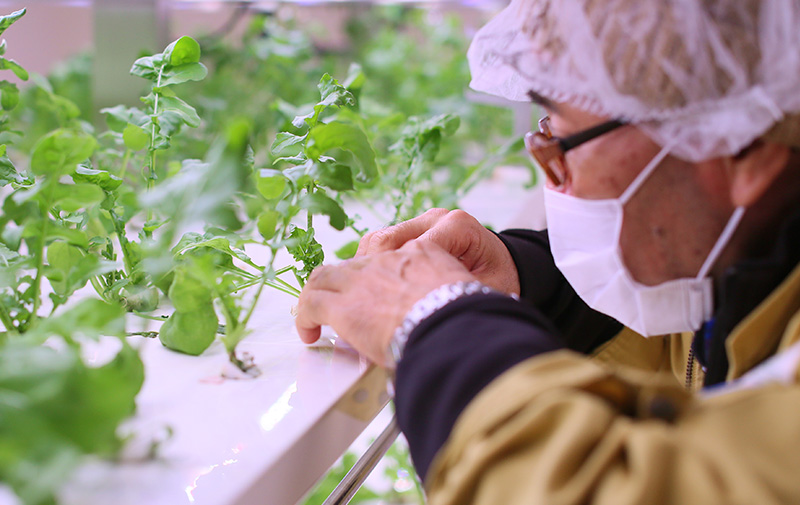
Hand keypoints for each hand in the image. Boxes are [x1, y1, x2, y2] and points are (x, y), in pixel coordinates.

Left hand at [295, 240, 475, 365]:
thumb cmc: (470, 317)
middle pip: (354, 261)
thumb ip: (454, 295)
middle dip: (343, 281)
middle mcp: (389, 259)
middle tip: (340, 301)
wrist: (455, 325)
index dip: (378, 273)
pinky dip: (305, 317)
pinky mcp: (343, 305)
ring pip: (326, 276)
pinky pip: (311, 303)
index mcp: (423, 252)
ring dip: (319, 295)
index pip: (390, 253)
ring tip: (315, 316)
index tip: (376, 291)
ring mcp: (363, 278)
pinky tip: (309, 333)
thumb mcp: (470, 293)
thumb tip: (462, 317)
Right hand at [357, 209, 519, 294]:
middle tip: (363, 307)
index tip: (379, 309)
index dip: (389, 278)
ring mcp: (422, 223)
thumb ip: (454, 299)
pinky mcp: (412, 231)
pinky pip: (382, 246)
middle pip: (384, 240)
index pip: (409, 249)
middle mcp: (435, 219)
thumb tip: (419, 319)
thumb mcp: (483, 293)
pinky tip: (372, 290)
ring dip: (366, 270)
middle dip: (370, 275)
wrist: (506, 267)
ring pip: (377, 241)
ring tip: (363, 299)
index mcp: (456, 227)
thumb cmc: (499, 282)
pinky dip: (373, 267)